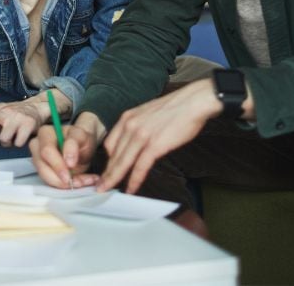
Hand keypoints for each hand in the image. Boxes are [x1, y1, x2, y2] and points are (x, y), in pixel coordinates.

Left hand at [0, 100, 45, 147]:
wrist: (38, 107)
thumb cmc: (15, 115)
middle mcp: (6, 111)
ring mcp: (17, 117)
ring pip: (4, 139)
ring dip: (7, 143)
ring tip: (13, 137)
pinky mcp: (28, 124)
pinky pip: (18, 143)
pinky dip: (18, 143)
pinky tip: (22, 137)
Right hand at [29, 117, 101, 188]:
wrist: (82, 149)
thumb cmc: (80, 140)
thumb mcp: (82, 136)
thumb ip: (73, 144)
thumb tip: (68, 161)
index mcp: (46, 133)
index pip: (46, 151)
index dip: (58, 163)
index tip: (71, 169)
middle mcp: (37, 146)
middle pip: (42, 167)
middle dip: (60, 178)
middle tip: (77, 181)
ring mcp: (38, 160)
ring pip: (45, 178)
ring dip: (64, 184)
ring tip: (81, 181)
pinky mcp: (42, 172)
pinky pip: (50, 184)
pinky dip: (65, 187)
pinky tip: (79, 182)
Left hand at [97, 79, 221, 194]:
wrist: (192, 102)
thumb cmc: (174, 109)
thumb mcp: (147, 114)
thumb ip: (138, 127)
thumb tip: (135, 143)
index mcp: (128, 117)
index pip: (110, 144)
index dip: (107, 161)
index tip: (106, 171)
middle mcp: (130, 125)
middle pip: (113, 155)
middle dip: (107, 173)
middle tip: (101, 187)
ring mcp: (141, 135)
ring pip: (122, 163)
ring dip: (115, 179)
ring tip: (108, 191)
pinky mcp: (154, 145)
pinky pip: (140, 167)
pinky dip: (134, 180)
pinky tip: (131, 189)